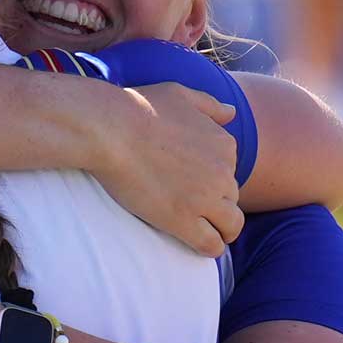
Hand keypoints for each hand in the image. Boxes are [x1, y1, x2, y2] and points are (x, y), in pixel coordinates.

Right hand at [91, 82, 242, 256]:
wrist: (111, 129)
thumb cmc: (139, 107)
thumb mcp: (181, 94)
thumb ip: (209, 105)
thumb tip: (231, 113)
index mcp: (224, 143)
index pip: (230, 171)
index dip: (213, 180)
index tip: (192, 183)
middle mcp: (223, 172)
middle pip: (231, 198)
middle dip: (216, 204)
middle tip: (190, 206)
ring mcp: (205, 199)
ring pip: (231, 226)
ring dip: (220, 230)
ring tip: (203, 232)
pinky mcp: (184, 221)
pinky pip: (211, 246)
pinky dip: (209, 248)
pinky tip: (196, 243)